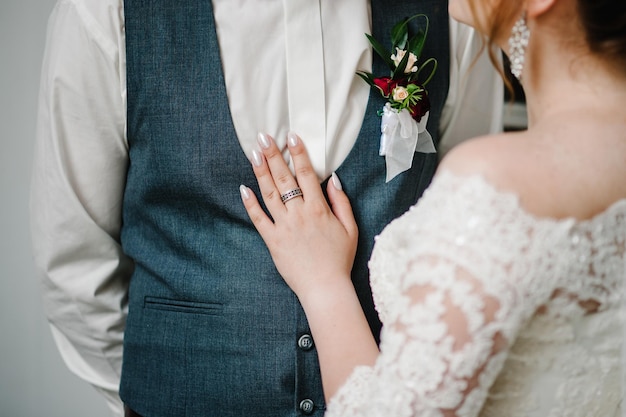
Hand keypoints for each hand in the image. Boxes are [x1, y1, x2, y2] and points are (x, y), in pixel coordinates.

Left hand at [240, 132, 357, 300]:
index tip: (290, 136)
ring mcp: (284, 227)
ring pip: (269, 193)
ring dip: (260, 171)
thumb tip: (333, 180)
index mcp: (319, 209)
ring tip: (253, 153)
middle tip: (264, 136)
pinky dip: (250, 203)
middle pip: (284, 178)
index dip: (298, 153)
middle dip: (273, 155)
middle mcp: (299, 214)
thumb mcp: (351, 229)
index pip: (306, 174)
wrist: (325, 287)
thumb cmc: (339, 259)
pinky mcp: (272, 241)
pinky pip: (258, 219)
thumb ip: (342, 202)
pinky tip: (243, 188)